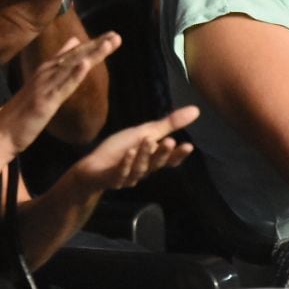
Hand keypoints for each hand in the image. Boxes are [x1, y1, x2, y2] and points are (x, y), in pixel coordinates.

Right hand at [0, 33, 120, 154]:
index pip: (72, 54)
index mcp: (45, 71)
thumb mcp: (40, 88)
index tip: (112, 35)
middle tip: (116, 36)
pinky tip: (86, 64)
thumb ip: (55, 68)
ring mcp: (44, 86)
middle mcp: (45, 74)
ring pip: (72, 66)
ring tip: (109, 43)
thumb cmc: (21, 113)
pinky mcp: (44, 101)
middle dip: (96, 45)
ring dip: (91, 54)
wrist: (0, 134)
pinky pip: (62, 87)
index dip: (92, 44)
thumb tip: (70, 46)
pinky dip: (74, 75)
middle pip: (75, 56)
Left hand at [73, 106, 198, 191]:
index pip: (169, 159)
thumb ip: (169, 124)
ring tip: (148, 140)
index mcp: (152, 158)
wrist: (92, 168)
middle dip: (163, 153)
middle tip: (170, 142)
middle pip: (156, 163)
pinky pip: (120, 173)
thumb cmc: (120, 149)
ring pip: (139, 168)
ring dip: (144, 155)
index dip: (178, 154)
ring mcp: (127, 176)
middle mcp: (143, 169)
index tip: (189, 146)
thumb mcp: (145, 132)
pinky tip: (129, 153)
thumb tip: (196, 110)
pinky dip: (125, 164)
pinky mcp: (112, 179)